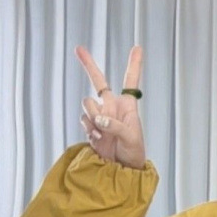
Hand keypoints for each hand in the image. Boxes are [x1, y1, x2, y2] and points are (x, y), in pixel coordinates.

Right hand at [76, 44, 145, 169]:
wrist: (122, 168)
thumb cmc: (134, 152)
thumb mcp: (131, 138)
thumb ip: (116, 126)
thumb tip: (99, 119)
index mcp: (127, 105)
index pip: (131, 81)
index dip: (134, 64)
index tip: (138, 48)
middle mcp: (112, 106)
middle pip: (98, 81)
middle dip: (88, 64)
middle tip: (78, 48)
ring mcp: (100, 115)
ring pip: (87, 103)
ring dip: (92, 116)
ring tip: (102, 132)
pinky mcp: (91, 126)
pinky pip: (84, 120)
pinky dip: (88, 128)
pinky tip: (97, 138)